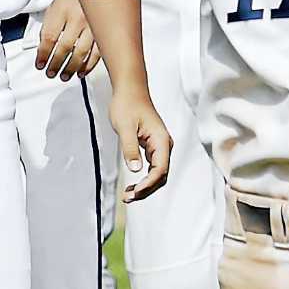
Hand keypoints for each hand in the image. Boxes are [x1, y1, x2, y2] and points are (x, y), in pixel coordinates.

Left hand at [35, 0, 100, 78]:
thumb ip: (48, 27)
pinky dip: (88, 66)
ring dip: (71, 68)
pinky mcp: (104, 32)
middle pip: (64, 47)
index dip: (43, 54)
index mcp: (63, 10)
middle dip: (55, 64)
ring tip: (63, 76)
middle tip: (50, 73)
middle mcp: (78, 18)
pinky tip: (81, 72)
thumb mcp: (55, 7)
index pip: (49, 37)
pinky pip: (97, 53)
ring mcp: (93, 26)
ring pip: (81, 53)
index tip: (40, 64)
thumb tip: (43, 50)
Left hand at [110, 84, 171, 201]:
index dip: (148, 183)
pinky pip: (152, 168)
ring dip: (144, 187)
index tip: (134, 192)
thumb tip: (135, 169)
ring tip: (128, 196)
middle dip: (146, 189)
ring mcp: (159, 147)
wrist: (129, 91)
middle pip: (161, 175)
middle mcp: (164, 145)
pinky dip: (143, 179)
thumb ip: (130, 148)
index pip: (160, 169)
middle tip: (128, 198)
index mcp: (161, 140)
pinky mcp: (153, 148)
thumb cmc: (127, 105)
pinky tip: (131, 186)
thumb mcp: (124, 127)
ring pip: (157, 174)